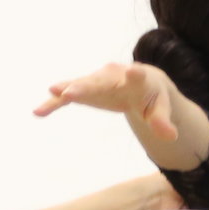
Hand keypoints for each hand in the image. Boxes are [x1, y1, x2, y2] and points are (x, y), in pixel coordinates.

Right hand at [36, 62, 179, 141]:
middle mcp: (114, 75)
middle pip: (100, 81)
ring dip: (65, 90)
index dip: (135, 76)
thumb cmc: (152, 96)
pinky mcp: (85, 90)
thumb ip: (163, 122)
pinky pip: (67, 96)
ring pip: (79, 85)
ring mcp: (97, 81)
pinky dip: (54, 102)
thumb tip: (170, 137)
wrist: (140, 80)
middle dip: (87, 85)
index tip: (133, 72)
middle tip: (71, 91)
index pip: (138, 77)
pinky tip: (38, 111)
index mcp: (139, 79)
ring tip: (51, 93)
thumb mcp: (161, 109)